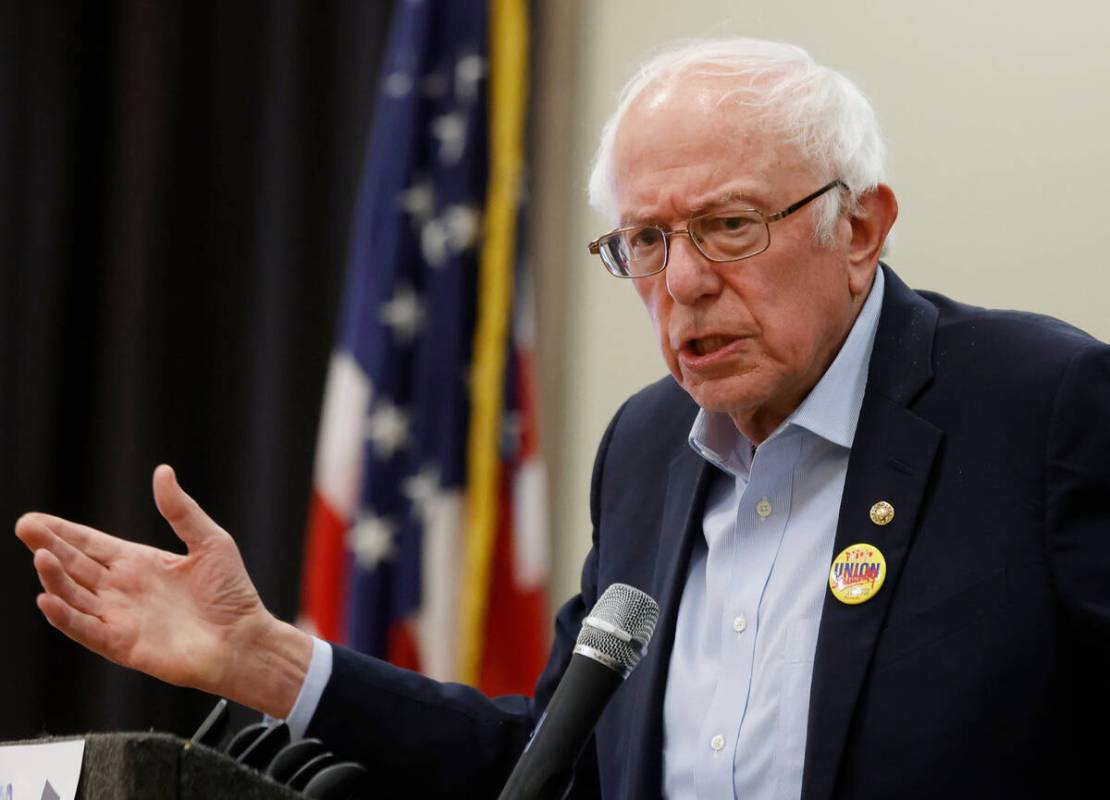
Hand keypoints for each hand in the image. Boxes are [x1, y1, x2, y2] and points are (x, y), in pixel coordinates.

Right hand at [15, 464, 311, 716]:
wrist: (245, 639)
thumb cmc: (232, 593)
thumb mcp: (210, 541)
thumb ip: (181, 510)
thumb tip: (162, 471)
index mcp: (139, 563)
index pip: (90, 544)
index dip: (62, 532)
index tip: (33, 519)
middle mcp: (123, 589)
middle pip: (75, 565)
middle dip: (47, 546)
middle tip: (24, 527)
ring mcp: (120, 617)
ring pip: (74, 596)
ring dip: (55, 577)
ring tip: (40, 555)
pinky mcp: (122, 645)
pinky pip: (85, 630)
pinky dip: (64, 616)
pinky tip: (48, 597)